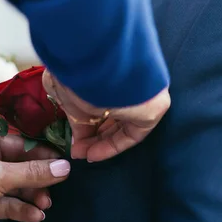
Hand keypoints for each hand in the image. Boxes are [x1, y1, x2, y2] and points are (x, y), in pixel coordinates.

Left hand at [0, 132, 69, 221]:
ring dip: (33, 195)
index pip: (21, 143)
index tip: (65, 164)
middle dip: (39, 178)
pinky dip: (23, 209)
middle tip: (57, 188)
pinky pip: (10, 203)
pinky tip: (36, 216)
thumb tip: (64, 167)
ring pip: (18, 185)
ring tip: (45, 205)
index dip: (43, 154)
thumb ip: (33, 172)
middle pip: (22, 165)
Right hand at [43, 70, 169, 161]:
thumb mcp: (69, 100)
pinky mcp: (152, 108)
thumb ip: (75, 120)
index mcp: (106, 75)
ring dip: (100, 142)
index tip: (71, 139)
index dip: (83, 123)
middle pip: (110, 115)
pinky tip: (94, 154)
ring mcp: (141, 95)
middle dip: (91, 136)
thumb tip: (76, 140)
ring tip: (84, 155)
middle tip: (76, 151)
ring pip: (121, 125)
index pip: (99, 102)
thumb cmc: (78, 77)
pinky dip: (113, 145)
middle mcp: (125, 83)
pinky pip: (133, 132)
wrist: (100, 67)